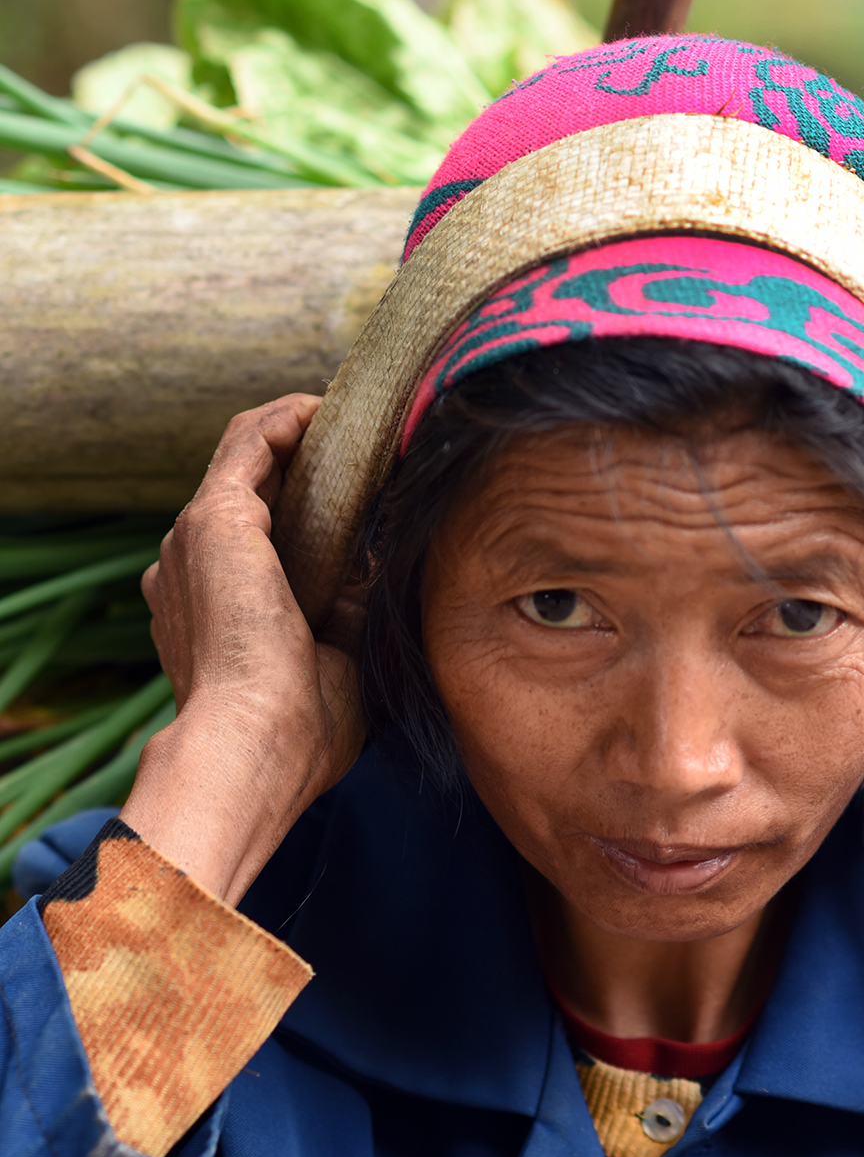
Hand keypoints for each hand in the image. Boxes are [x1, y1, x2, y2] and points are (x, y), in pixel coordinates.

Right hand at [121, 394, 365, 905]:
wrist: (256, 745)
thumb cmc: (298, 732)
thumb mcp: (337, 661)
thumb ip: (350, 613)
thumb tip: (380, 573)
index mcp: (209, 608)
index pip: (258, 539)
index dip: (309, 510)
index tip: (363, 499)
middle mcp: (190, 568)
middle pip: (253, 489)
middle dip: (310, 463)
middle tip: (372, 450)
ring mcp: (194, 540)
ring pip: (249, 455)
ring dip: (304, 433)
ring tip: (362, 423)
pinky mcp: (215, 517)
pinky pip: (252, 440)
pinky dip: (291, 418)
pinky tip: (333, 411)